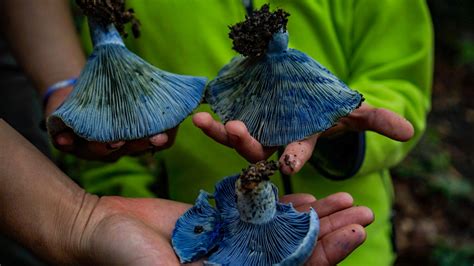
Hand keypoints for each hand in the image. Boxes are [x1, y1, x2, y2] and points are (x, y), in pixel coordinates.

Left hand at [45, 89, 176, 160]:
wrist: (79, 90)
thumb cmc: (115, 88)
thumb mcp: (137, 84)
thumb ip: (157, 85)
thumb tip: (194, 87)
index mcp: (142, 135)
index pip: (159, 141)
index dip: (161, 139)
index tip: (161, 135)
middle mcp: (121, 145)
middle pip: (130, 148)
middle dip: (133, 144)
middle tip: (132, 138)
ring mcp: (96, 147)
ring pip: (100, 151)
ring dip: (101, 146)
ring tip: (102, 139)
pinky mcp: (71, 143)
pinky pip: (68, 146)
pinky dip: (66, 143)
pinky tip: (63, 140)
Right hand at [67, 192, 371, 264]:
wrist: (100, 230)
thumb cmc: (125, 258)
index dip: (326, 254)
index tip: (355, 231)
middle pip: (297, 251)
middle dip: (332, 233)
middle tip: (365, 210)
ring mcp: (230, 242)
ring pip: (283, 229)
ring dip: (314, 215)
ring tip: (345, 198)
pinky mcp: (219, 218)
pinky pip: (257, 210)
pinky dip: (280, 202)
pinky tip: (304, 193)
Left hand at [193, 103, 413, 174]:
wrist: (307, 101)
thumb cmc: (332, 109)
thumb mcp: (353, 112)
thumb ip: (377, 120)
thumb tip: (410, 131)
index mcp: (301, 144)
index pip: (298, 152)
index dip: (295, 156)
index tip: (290, 161)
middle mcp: (277, 146)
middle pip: (262, 151)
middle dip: (248, 145)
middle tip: (235, 132)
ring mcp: (258, 137)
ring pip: (239, 142)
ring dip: (222, 134)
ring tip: (205, 122)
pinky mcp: (244, 126)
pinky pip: (226, 128)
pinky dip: (213, 123)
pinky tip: (199, 114)